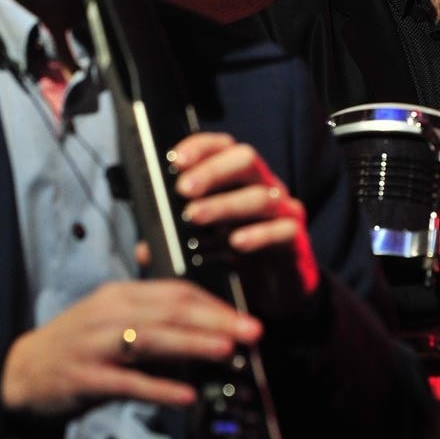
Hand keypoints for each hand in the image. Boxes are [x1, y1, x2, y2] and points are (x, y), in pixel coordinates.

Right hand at [1, 278, 262, 417]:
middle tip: (250, 330)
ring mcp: (94, 345)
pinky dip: (159, 389)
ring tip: (226, 350)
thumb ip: (155, 320)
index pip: (174, 290)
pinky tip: (186, 396)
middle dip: (215, 319)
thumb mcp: (112, 321)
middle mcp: (107, 313)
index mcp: (119, 295)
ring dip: (192, 343)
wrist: (21, 374)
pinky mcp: (86, 378)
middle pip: (169, 310)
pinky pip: (128, 383)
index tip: (243, 316)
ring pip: (150, 339)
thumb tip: (207, 328)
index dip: (212, 303)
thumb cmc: (78, 347)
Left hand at [171, 132, 319, 314]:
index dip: (200, 147)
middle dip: (212, 170)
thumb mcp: (203, 245)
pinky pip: (283, 230)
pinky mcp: (295, 240)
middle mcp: (264, 186)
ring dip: (225, 204)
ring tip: (196, 217)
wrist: (277, 291)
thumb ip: (175, 241)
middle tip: (183, 189)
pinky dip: (259, 234)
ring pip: (261, 195)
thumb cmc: (239, 258)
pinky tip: (237, 242)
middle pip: (245, 159)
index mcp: (240, 179)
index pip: (223, 147)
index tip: (174, 161)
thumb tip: (144, 248)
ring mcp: (284, 211)